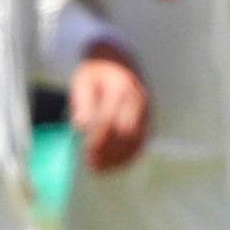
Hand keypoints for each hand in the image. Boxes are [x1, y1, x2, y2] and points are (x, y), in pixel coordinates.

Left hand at [69, 43, 149, 171]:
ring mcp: (146, 110)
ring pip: (135, 141)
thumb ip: (81, 101)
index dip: (97, 138)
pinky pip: (141, 142)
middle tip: (91, 164)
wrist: (118, 61)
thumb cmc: (95, 73)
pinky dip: (128, 156)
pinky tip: (113, 164)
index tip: (85, 151)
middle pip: (125, 132)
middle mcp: (137, 98)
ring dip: (118, 158)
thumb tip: (80, 126)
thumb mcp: (82, 80)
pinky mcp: (149, 119)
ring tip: (100, 168)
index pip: (109, 119)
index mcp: (120, 86)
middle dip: (108, 151)